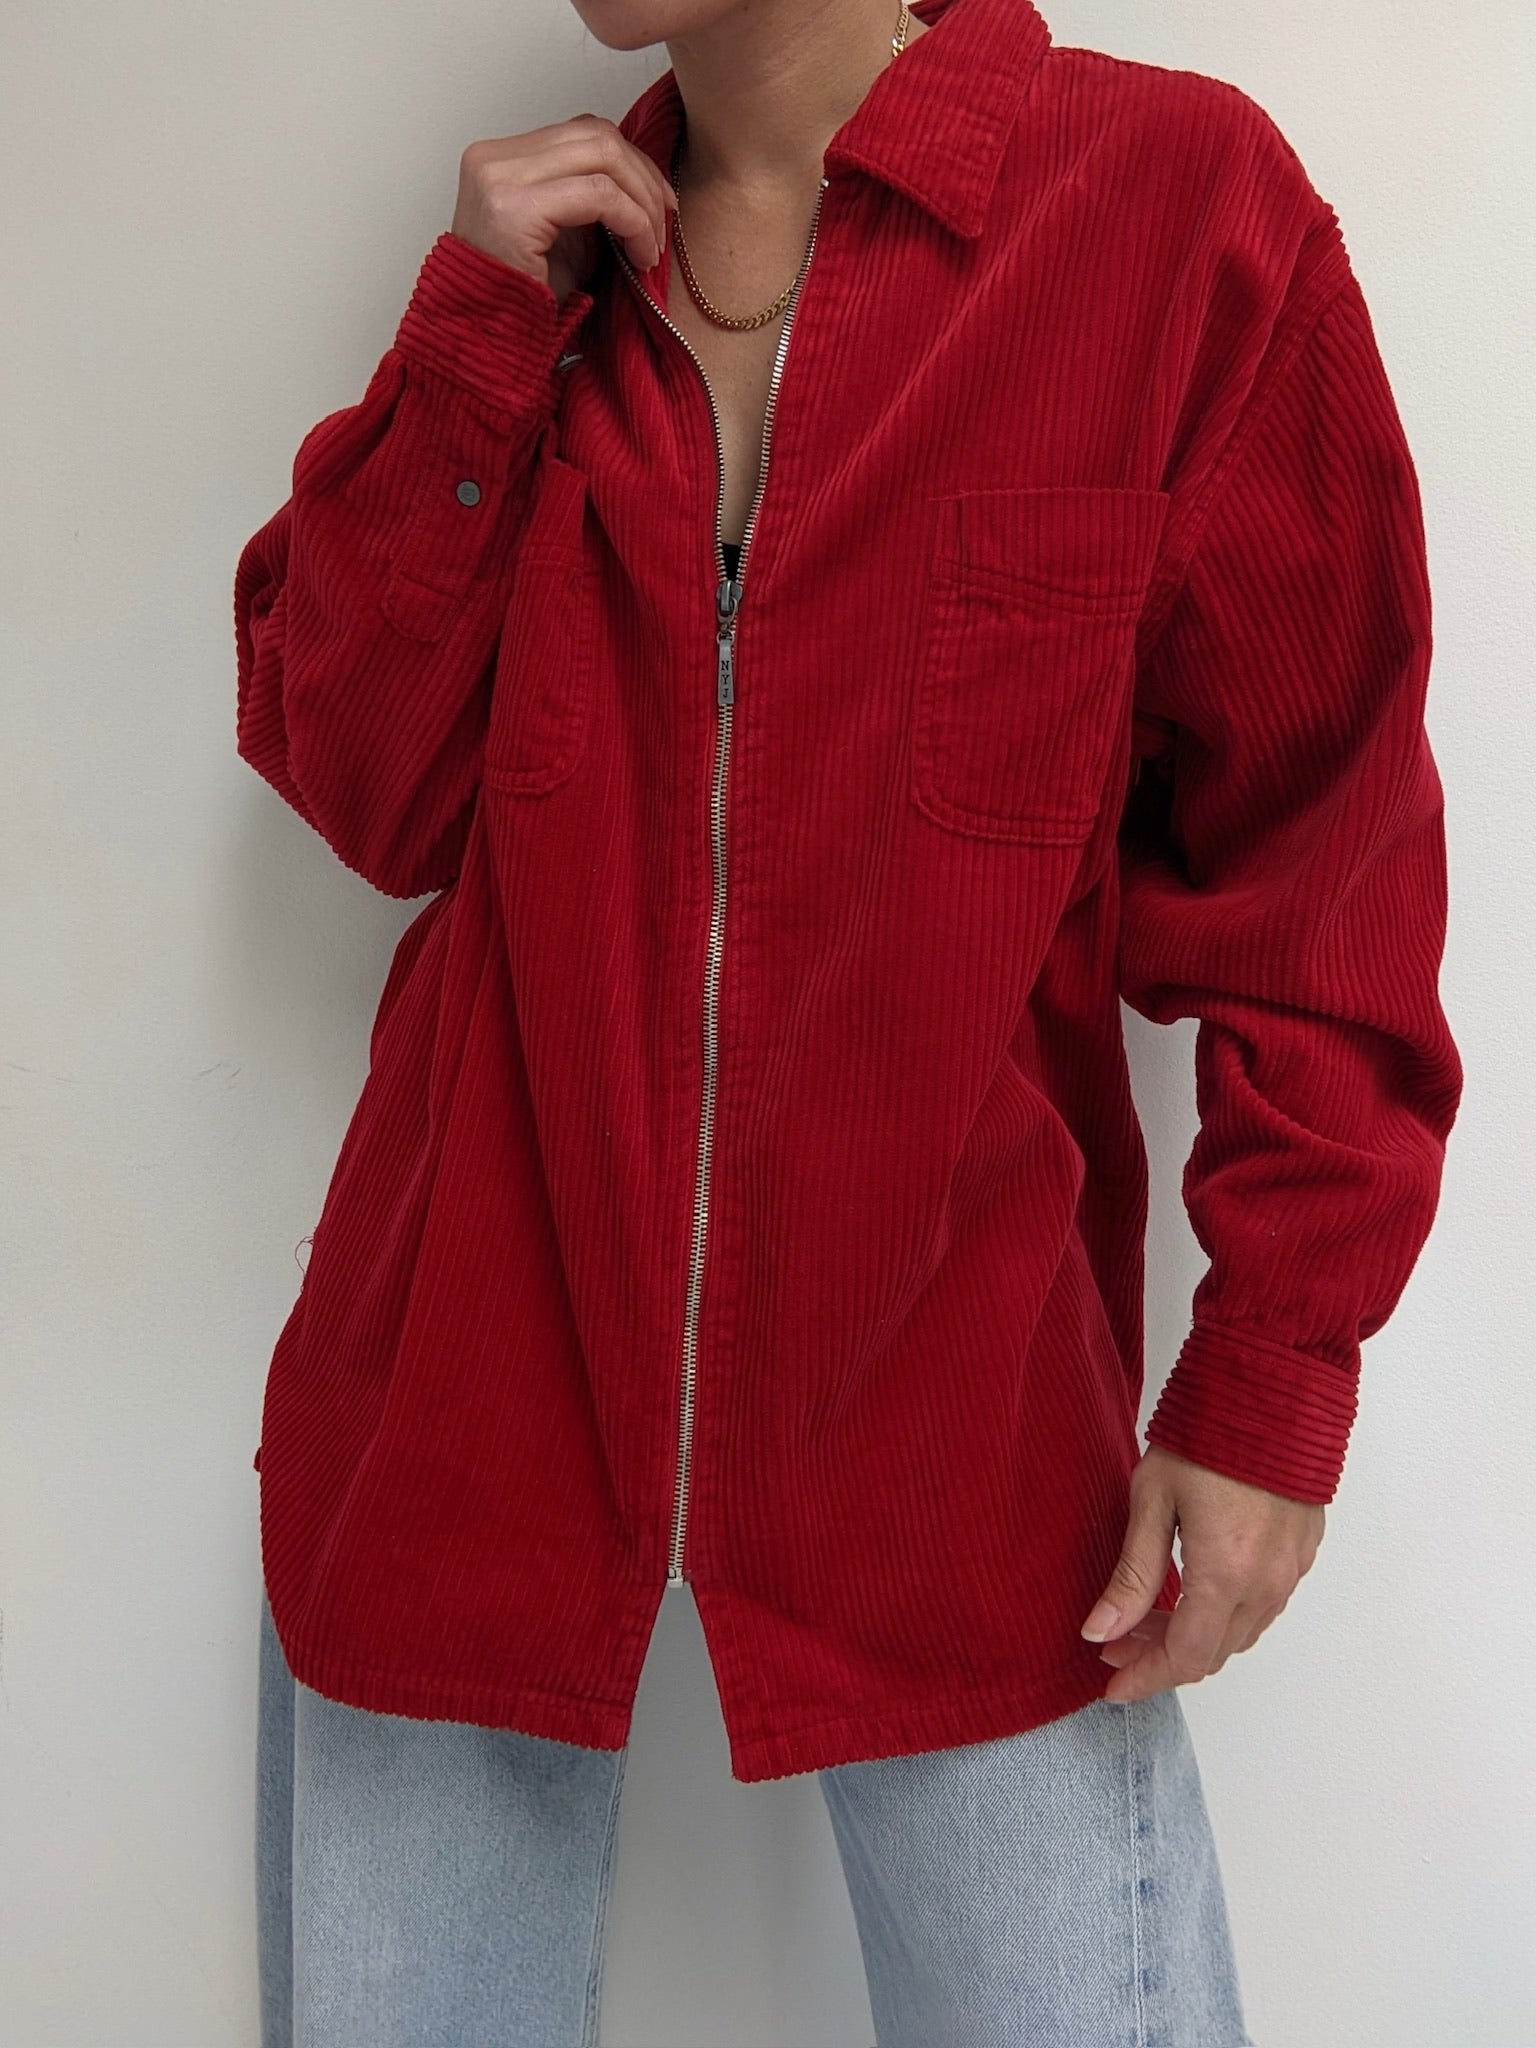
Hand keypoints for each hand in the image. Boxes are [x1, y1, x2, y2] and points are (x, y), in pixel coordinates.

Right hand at [451, 113, 677, 307]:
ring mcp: (500, 178)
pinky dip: (632, 221)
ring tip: (651, 246)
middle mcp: (494, 159)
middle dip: (643, 176)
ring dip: (642, 200)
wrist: (487, 344)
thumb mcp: (562, 237)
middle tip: (665, 221)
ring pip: (602, 155)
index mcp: (501, 159)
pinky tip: (639, 255)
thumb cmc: (524, 301)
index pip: (581, 132)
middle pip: (595, 135)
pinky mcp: (515, 208)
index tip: (657, 202)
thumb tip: (643, 183)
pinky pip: (599, 195)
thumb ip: (588, 199)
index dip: (630, 162)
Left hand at [1080, 1444, 1324, 1701]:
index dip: (1145, 1678)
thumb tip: (1101, 1633)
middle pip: (1212, 1653)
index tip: (1112, 1686)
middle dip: (1160, 1657)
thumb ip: (1131, 1575)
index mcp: (1224, 1576)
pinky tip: (1192, 1591)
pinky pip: (1264, 1606)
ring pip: (1240, 1633)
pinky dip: (1224, 1614)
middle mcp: (1266, 1584)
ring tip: (1146, 1615)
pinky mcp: (1303, 1552)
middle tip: (1117, 1642)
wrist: (1272, 1391)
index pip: (1184, 1658)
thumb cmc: (1207, 1436)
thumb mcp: (1151, 1501)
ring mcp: (1291, 1570)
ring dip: (1193, 1636)